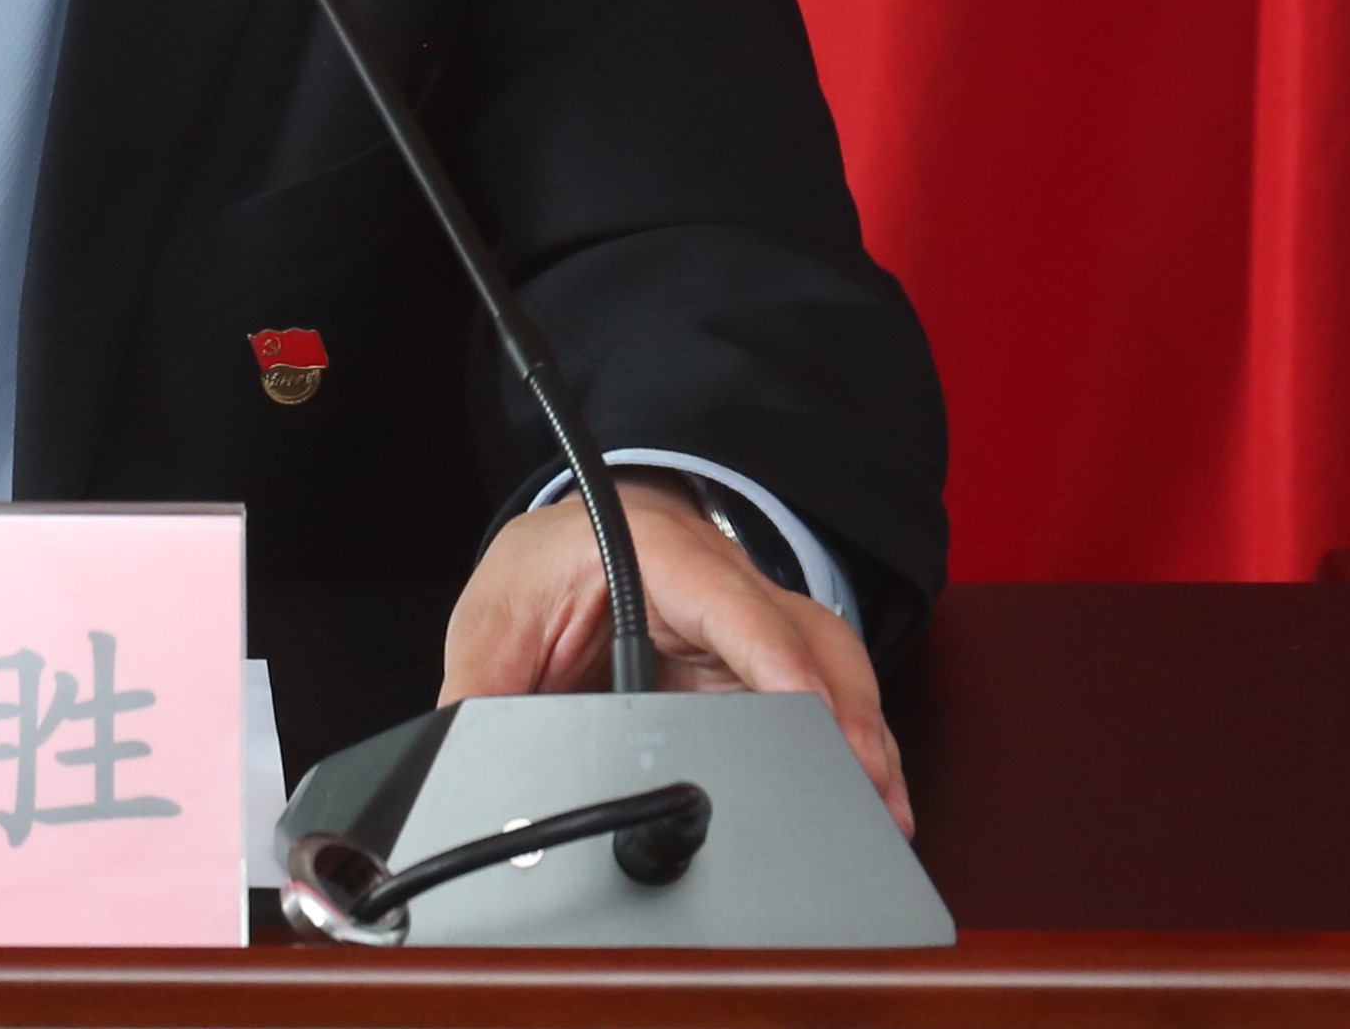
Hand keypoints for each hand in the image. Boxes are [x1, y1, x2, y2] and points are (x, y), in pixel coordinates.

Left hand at [441, 467, 912, 836]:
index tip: (806, 708)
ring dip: (862, 736)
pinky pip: (824, 697)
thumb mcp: (496, 618)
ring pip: (833, 667)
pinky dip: (852, 746)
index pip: (731, 602)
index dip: (774, 657)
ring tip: (886, 810)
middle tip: (869, 788)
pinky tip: (874, 799)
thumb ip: (483, 689)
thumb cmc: (545, 566)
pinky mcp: (763, 666)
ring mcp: (755, 623)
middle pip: (809, 638)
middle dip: (845, 711)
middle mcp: (726, 583)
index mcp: (659, 554)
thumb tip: (463, 755)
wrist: (571, 539)